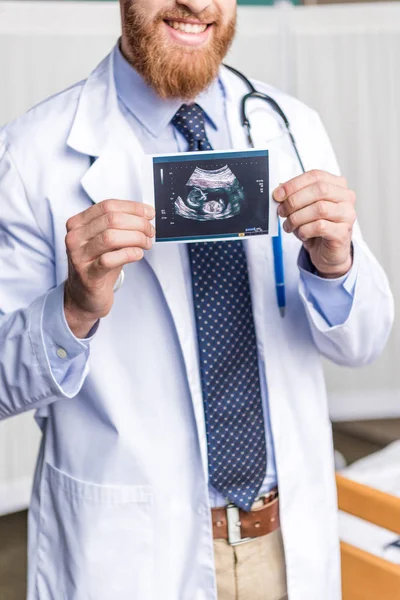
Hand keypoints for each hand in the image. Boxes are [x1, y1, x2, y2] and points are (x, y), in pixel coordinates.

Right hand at [64, 199, 154, 337]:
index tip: (149, 213)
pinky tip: (138, 254)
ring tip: (146, 243)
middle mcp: (74, 237)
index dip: (132, 208)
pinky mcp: (88, 275)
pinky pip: (110, 259)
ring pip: (110, 237)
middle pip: (111, 219)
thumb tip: (146, 214)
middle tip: (150, 231)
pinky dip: (129, 253)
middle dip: (138, 223)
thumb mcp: (106, 241)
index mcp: (78, 223)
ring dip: (136, 238)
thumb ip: (120, 226)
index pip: (108, 206)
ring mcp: (79, 256)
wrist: (84, 296)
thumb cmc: (98, 265)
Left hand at [273, 170, 355, 277]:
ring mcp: (347, 214)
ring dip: (297, 217)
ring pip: (319, 208)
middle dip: (294, 200)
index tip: (277, 194)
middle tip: (281, 211)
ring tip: (288, 225)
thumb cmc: (315, 227)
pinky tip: (301, 234)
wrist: (327, 252)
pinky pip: (320, 227)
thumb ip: (294, 196)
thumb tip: (279, 190)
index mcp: (337, 185)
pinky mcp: (342, 232)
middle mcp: (346, 197)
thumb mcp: (304, 208)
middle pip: (319, 189)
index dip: (294, 184)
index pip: (315, 176)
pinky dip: (304, 230)